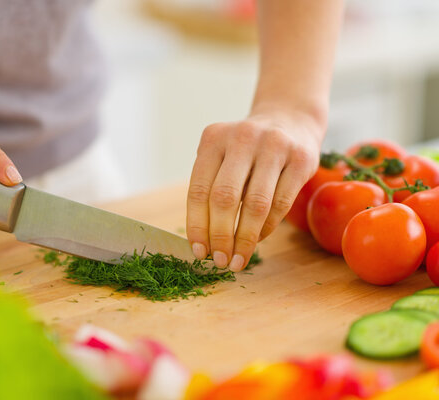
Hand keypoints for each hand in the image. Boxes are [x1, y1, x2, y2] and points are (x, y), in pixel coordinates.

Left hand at [186, 109, 322, 270]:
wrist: (290, 118)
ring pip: (256, 204)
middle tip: (220, 261)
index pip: (199, 190)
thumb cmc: (247, 150)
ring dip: (245, 239)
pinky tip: (258, 239)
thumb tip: (203, 241)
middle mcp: (242, 138)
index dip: (197, 225)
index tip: (199, 252)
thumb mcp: (222, 156)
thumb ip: (211, 188)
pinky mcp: (301, 158)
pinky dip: (267, 228)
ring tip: (239, 260)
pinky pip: (281, 203)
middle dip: (220, 236)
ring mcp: (274, 146)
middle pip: (225, 198)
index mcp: (213, 139)